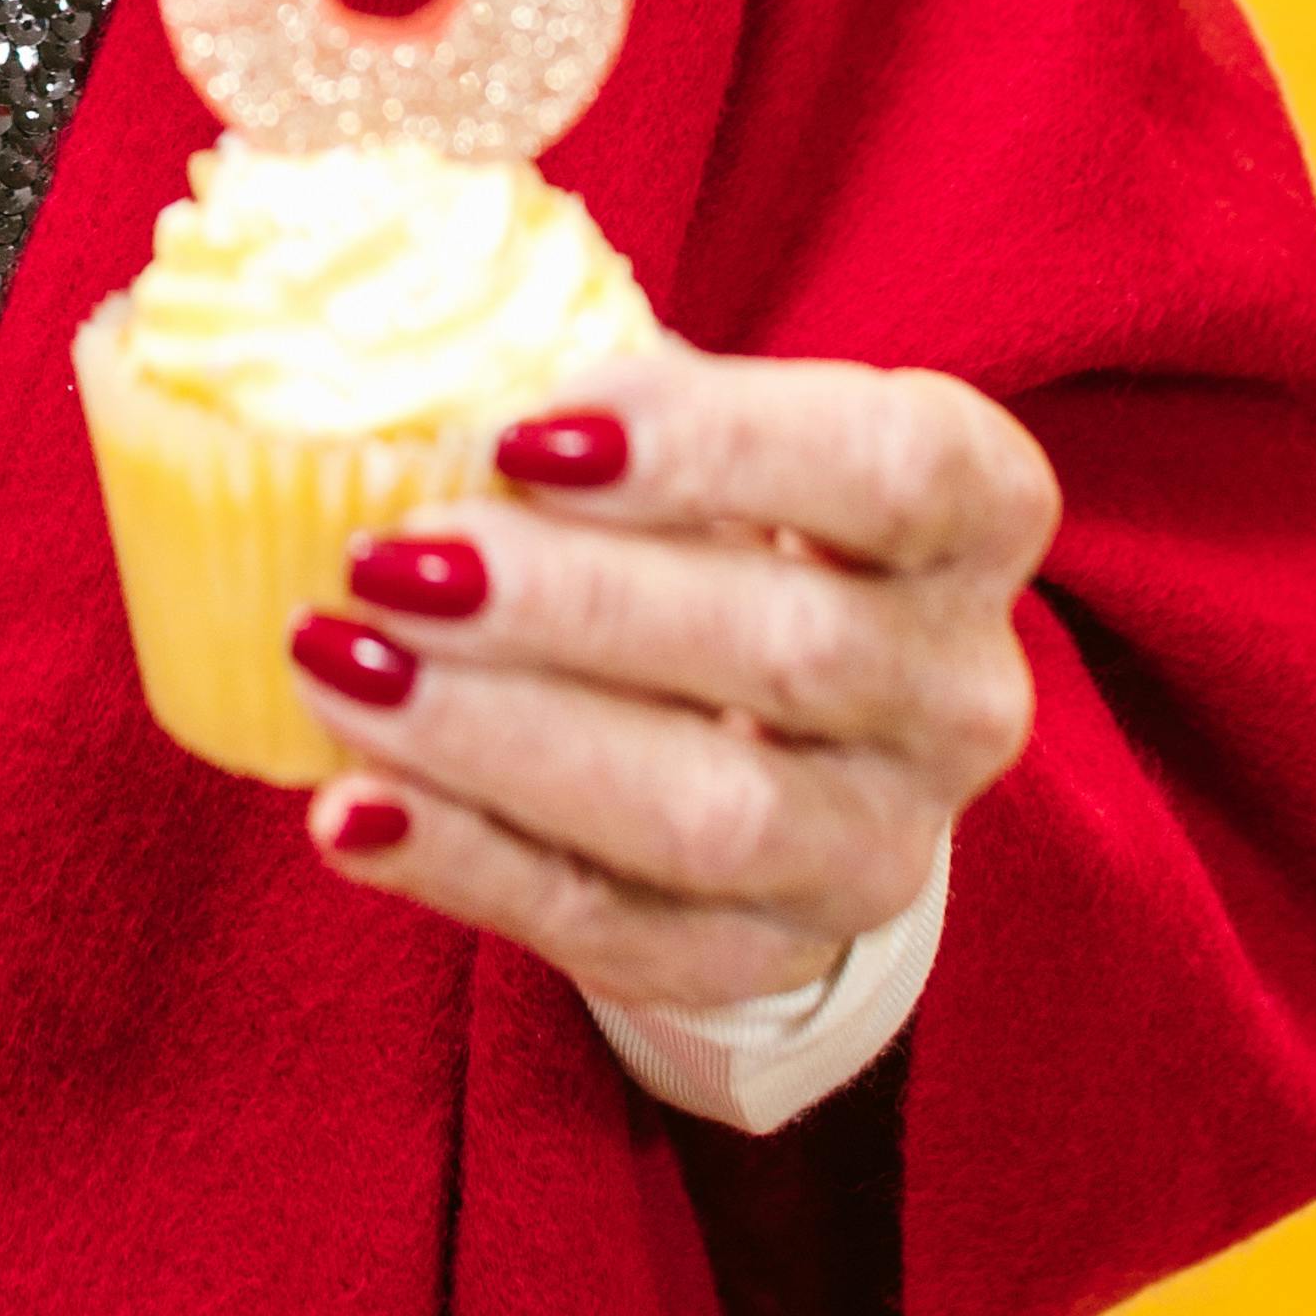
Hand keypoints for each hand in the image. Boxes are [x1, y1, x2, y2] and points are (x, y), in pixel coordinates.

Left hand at [283, 345, 1056, 1017]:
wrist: (769, 723)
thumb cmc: (711, 518)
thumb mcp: (693, 431)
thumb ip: (592, 398)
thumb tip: (398, 360)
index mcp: (976, 511)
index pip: (895, 467)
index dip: (717, 445)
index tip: (525, 433)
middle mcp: (962, 691)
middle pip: (791, 649)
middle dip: (568, 604)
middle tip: (388, 558)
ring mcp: (880, 847)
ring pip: (711, 814)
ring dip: (501, 739)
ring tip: (339, 664)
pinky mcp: (767, 955)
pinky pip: (616, 930)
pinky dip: (468, 866)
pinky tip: (350, 810)